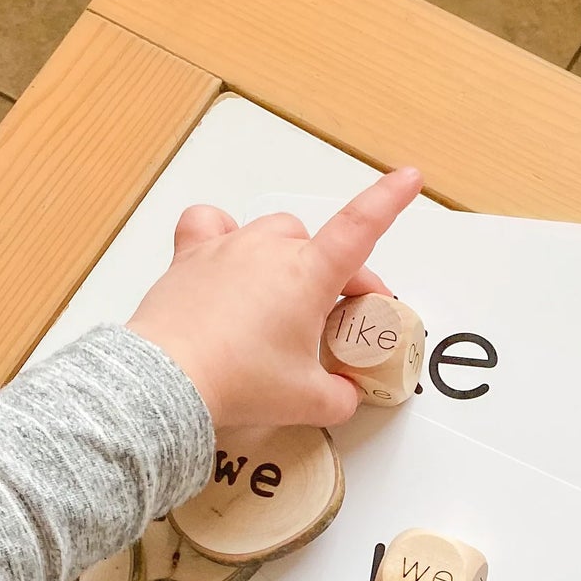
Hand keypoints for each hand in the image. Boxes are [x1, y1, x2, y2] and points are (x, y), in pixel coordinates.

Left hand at [128, 167, 422, 428]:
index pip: (361, 226)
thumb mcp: (310, 402)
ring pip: (274, 234)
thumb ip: (341, 396)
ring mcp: (229, 248)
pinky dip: (224, 235)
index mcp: (309, 275)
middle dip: (337, 277)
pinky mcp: (191, 257)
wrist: (171, 382)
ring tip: (285, 297)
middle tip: (338, 317)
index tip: (409, 178)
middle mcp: (270, 250)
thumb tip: (346, 394)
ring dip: (289, 258)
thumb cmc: (238, 381)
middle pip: (318, 246)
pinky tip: (229, 256)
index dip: (390, 200)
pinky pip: (211, 224)